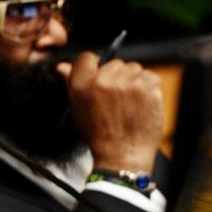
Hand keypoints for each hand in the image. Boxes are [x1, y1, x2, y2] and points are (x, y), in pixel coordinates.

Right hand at [57, 53, 162, 173]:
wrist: (121, 155)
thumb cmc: (99, 135)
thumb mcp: (78, 109)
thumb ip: (70, 83)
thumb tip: (61, 66)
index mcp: (82, 84)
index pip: (87, 57)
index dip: (95, 67)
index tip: (101, 79)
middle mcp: (103, 80)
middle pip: (114, 63)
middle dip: (117, 77)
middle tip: (117, 99)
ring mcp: (127, 82)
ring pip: (133, 68)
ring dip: (134, 81)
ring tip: (131, 103)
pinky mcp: (147, 87)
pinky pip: (150, 76)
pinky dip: (149, 87)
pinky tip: (142, 103)